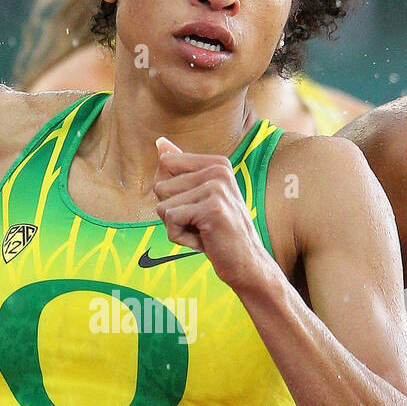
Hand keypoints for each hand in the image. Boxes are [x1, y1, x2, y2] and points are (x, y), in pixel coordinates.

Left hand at [153, 137, 265, 290]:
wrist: (247, 263)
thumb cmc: (219, 232)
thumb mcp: (200, 197)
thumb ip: (180, 168)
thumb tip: (159, 142)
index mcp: (217, 163)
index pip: (165, 163)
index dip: (169, 192)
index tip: (194, 206)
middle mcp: (218, 170)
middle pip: (160, 186)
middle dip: (171, 212)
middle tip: (199, 223)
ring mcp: (217, 188)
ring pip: (162, 206)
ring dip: (175, 227)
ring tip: (202, 231)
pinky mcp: (212, 208)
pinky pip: (171, 222)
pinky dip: (180, 238)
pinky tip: (203, 241)